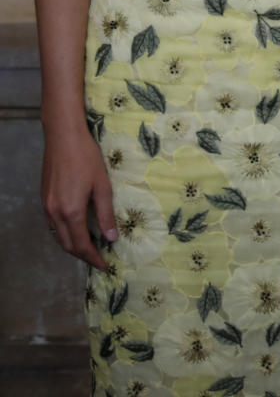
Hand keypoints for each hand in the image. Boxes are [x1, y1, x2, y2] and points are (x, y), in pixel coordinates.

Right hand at [42, 127, 116, 269]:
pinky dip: (64, 233)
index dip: (93, 258)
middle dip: (83, 255)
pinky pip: (53, 225)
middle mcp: (54, 214)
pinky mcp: (44, 199)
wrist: (63, 138)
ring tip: (90, 246)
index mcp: (70, 212)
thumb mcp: (102, 185)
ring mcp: (46, 207)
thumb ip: (106, 213)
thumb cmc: (87, 158)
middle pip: (66, 245)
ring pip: (58, 236)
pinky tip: (76, 228)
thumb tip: (112, 237)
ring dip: (72, 245)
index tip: (105, 265)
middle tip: (99, 259)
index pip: (81, 245)